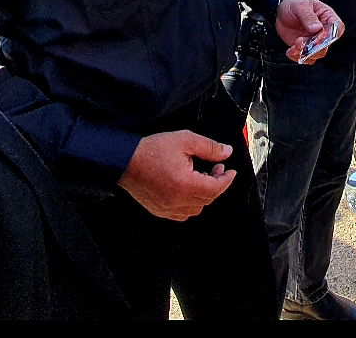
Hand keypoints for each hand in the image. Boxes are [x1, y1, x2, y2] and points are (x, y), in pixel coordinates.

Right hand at [118, 130, 235, 219]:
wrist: (125, 160)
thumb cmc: (152, 150)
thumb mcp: (185, 140)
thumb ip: (209, 147)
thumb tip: (226, 152)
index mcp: (185, 184)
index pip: (216, 188)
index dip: (226, 180)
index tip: (230, 171)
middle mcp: (177, 200)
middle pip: (208, 199)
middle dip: (216, 183)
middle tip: (215, 168)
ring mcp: (167, 208)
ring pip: (196, 208)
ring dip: (204, 194)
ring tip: (200, 176)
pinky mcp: (160, 210)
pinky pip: (182, 213)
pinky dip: (190, 203)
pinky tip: (188, 188)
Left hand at [275, 0, 342, 62]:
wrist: (282, 11)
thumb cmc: (295, 4)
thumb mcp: (301, 6)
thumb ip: (308, 17)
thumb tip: (317, 28)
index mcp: (327, 17)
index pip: (338, 27)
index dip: (332, 34)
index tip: (320, 36)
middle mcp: (323, 31)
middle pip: (327, 44)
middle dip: (314, 46)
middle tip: (301, 41)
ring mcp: (314, 41)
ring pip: (316, 54)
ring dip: (305, 53)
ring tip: (295, 46)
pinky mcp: (305, 48)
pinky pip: (306, 58)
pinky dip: (297, 57)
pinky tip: (290, 51)